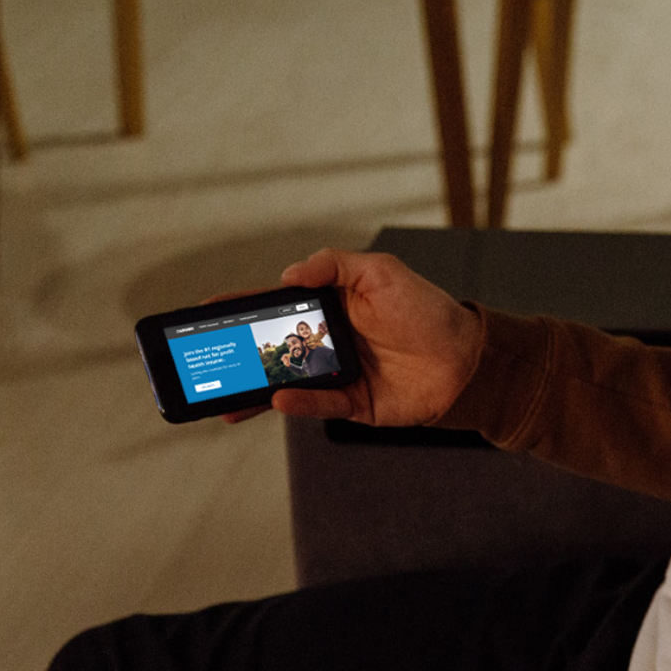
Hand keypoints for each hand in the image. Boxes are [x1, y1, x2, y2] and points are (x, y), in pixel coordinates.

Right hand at [224, 249, 481, 426]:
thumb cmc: (428, 311)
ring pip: (286, 383)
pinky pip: (318, 405)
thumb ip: (334, 265)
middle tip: (203, 361)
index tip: (205, 313)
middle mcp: (329, 341)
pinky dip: (297, 403)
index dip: (240, 309)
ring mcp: (338, 374)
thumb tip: (287, 274)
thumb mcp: (381, 272)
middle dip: (237, 356)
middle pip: (273, 348)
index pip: (275, 306)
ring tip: (224, 398)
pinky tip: (278, 399)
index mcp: (330, 307)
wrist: (467, 357)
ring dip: (254, 390)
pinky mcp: (354, 403)